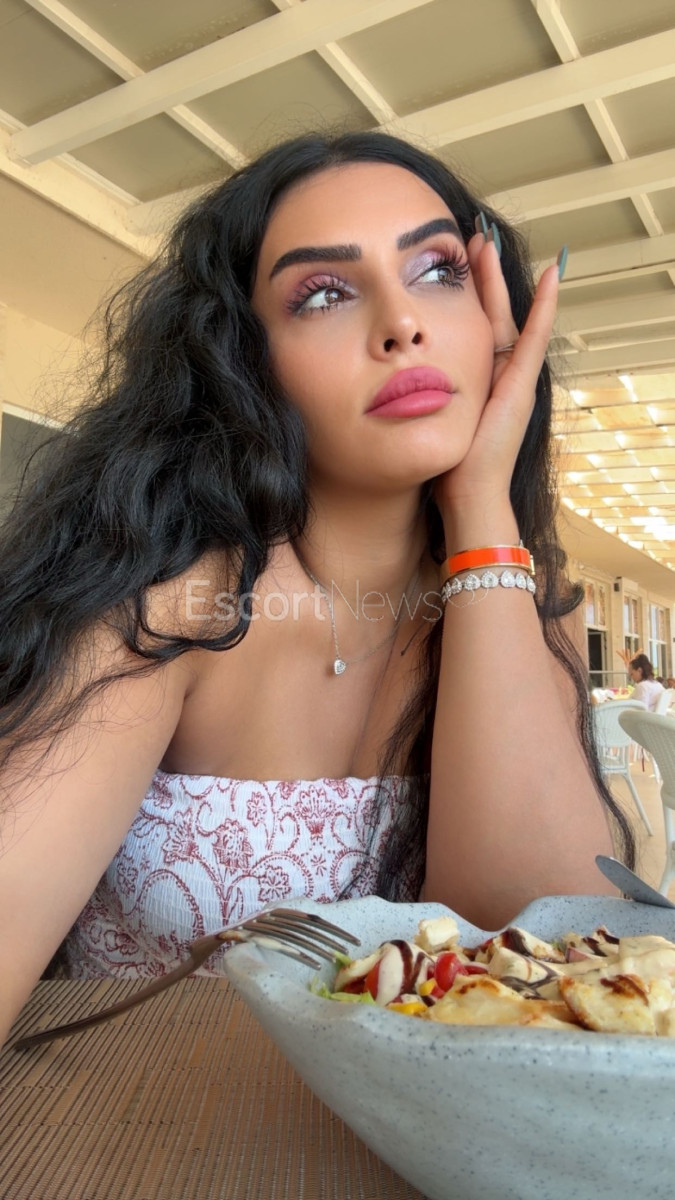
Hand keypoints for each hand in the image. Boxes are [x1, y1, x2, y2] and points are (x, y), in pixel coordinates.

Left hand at [434, 231, 560, 545]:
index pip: (464, 328)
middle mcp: (494, 376)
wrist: (467, 495)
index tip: (445, 263)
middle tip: (471, 236)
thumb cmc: (441, 470)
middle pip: (486, 313)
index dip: (457, 296)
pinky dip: (545, 306)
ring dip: (500, 278)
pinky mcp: (523, 384)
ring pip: (505, 316)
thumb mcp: (419, 424)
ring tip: (489, 241)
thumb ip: (404, 402)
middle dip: (479, 276)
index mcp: (470, 382)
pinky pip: (536, 336)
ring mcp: (513, 378)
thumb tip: (370, 385)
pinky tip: (552, 275)